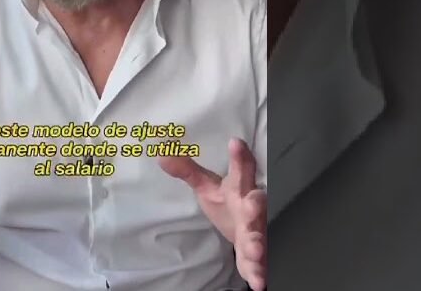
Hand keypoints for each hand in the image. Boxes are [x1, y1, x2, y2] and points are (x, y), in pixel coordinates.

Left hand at [159, 138, 265, 290]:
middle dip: (257, 205)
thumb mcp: (207, 186)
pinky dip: (259, 272)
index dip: (239, 156)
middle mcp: (252, 209)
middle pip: (257, 205)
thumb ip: (187, 170)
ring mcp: (256, 233)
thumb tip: (161, 151)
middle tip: (255, 204)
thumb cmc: (228, 205)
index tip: (235, 143)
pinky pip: (259, 264)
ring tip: (254, 250)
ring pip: (260, 236)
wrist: (248, 235)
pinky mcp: (257, 255)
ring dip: (257, 243)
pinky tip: (257, 281)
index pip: (241, 169)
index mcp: (240, 189)